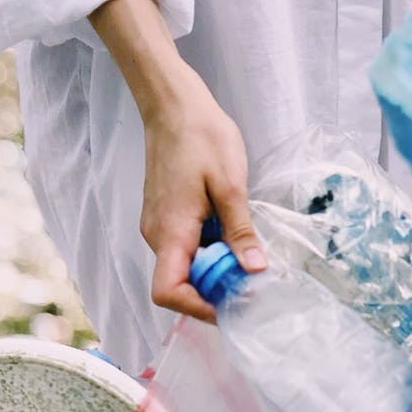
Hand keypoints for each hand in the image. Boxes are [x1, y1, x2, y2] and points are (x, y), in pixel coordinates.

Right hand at [87, 0, 264, 322]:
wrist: (173, 104)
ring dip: (213, 269)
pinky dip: (207, 252)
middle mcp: (157, 235)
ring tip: (246, 256)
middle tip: (252, 280)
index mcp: (170, 232)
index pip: (168, 292)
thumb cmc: (201, 136)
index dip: (199, 308)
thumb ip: (240, 233)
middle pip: (179, 284)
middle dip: (215, 290)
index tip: (234, 301)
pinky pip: (184, 248)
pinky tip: (231, 235)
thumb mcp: (231, 185)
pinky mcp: (165, 217)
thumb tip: (254, 272)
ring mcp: (158, 226)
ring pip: (184, 267)